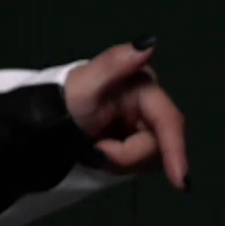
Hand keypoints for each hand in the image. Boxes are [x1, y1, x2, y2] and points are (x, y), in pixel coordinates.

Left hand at [62, 38, 189, 191]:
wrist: (44, 121)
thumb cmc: (63, 100)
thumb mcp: (85, 84)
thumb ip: (115, 62)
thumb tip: (148, 42)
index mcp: (144, 86)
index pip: (168, 122)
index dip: (175, 151)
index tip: (180, 182)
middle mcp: (151, 105)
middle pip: (161, 145)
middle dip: (129, 155)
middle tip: (98, 151)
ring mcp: (146, 126)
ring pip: (152, 158)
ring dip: (122, 161)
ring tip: (95, 148)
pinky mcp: (139, 142)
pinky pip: (140, 163)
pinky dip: (120, 163)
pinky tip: (101, 153)